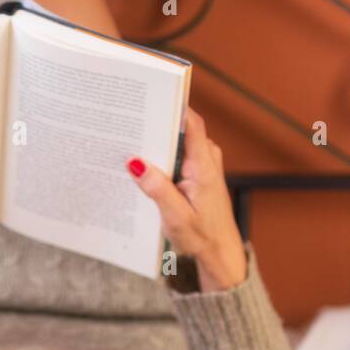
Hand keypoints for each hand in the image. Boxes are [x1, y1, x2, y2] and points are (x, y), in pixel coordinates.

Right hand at [127, 108, 246, 291]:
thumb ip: (157, 189)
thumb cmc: (201, 237)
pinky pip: (179, 155)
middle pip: (181, 129)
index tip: (152, 96)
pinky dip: (162, 156)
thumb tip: (135, 163)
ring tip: (130, 141)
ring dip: (157, 142)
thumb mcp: (175, 217)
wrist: (219, 252)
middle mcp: (206, 160)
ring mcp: (203, 165)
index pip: (192, 124)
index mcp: (203, 167)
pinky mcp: (198, 173)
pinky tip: (143, 164)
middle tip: (129, 121)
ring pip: (178, 142)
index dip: (174, 106)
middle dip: (157, 124)